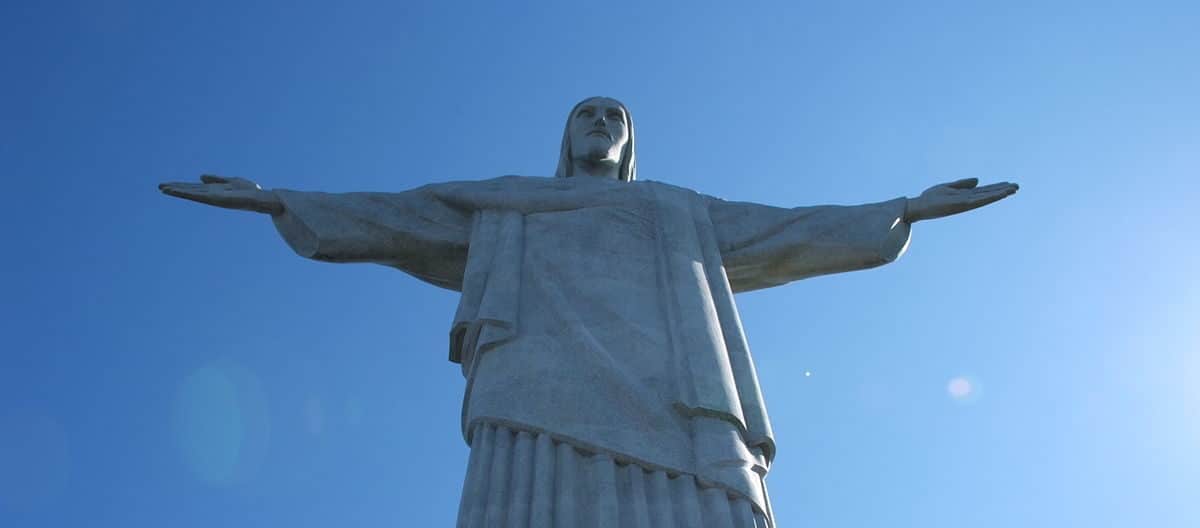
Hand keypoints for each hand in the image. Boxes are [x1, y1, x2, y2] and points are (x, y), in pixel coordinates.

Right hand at [158, 174, 283, 214]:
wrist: (262, 198)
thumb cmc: (249, 191)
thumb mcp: (231, 181)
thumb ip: (216, 179)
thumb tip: (200, 176)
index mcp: (214, 191)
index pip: (194, 189)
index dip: (181, 187)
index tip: (167, 185)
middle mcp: (212, 195)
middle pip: (190, 192)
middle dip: (176, 189)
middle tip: (159, 187)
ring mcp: (213, 198)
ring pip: (192, 194)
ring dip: (178, 191)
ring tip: (163, 188)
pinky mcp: (217, 199)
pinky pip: (201, 195)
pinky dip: (189, 193)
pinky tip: (180, 191)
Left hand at [905, 178, 1017, 221]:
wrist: (918, 206)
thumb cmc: (930, 198)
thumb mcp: (947, 187)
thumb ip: (962, 184)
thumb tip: (978, 180)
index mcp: (964, 195)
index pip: (984, 191)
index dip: (996, 188)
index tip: (1009, 184)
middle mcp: (967, 200)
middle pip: (988, 194)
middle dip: (1002, 191)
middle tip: (1017, 186)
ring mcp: (964, 203)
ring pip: (985, 198)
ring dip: (999, 194)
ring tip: (1012, 189)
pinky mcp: (959, 205)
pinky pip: (976, 200)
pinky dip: (987, 197)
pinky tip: (996, 195)